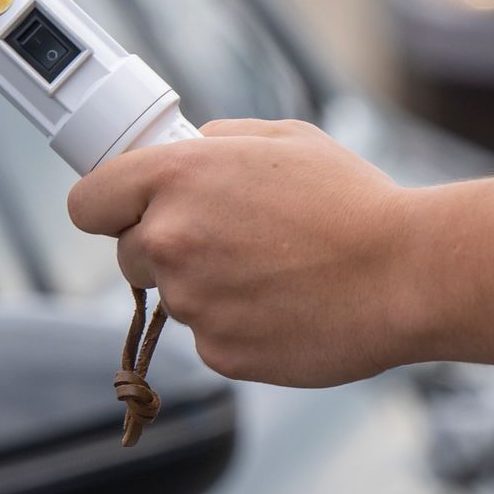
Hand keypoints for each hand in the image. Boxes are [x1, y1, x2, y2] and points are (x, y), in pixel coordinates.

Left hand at [67, 120, 421, 386]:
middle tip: (230, 243)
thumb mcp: (286, 140)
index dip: (108, 207)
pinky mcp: (220, 353)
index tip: (128, 212)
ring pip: (175, 298)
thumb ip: (219, 142)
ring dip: (210, 288)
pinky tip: (288, 306)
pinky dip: (240, 326)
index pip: (87, 202)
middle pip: (126, 255)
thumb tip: (187, 153)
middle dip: (167, 250)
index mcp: (178, 176)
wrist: (406, 275)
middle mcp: (172, 239)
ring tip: (278, 272)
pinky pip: (211, 337)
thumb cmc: (354, 203)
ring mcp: (193, 302)